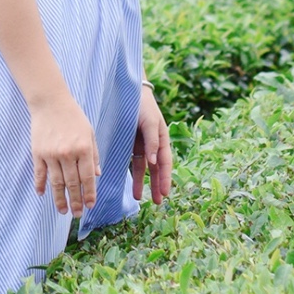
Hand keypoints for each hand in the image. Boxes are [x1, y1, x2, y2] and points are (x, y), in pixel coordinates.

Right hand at [30, 96, 99, 214]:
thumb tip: (97, 175)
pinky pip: (40, 173)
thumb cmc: (73, 116)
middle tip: (77, 214)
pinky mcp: (38, 153)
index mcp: (84, 149)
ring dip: (60, 199)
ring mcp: (51, 154)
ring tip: (63, 211)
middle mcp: (68, 154)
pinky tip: (42, 195)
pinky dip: (40, 185)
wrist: (50, 101)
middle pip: (72, 184)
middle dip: (76, 202)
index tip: (90, 205)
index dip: (89, 194)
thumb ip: (94, 154)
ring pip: (56, 183)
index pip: (88, 178)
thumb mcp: (89, 133)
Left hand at [131, 83, 172, 204]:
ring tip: (140, 199)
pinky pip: (133, 161)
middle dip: (157, 185)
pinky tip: (131, 185)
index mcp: (162, 139)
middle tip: (157, 202)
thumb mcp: (150, 122)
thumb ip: (152, 141)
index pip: (165, 163)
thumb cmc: (143, 105)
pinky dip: (134, 174)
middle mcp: (153, 144)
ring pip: (144, 168)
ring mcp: (142, 144)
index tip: (165, 193)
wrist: (129, 90)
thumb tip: (154, 163)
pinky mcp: (131, 143)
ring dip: (143, 182)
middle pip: (156, 169)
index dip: (165, 178)